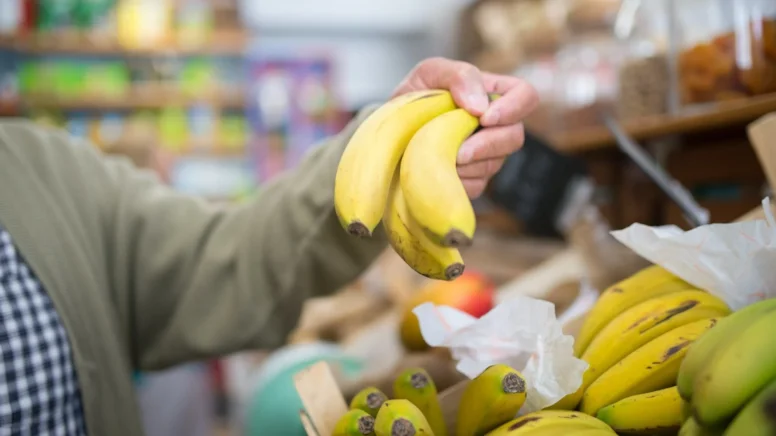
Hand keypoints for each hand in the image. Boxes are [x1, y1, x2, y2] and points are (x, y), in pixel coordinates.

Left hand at [393, 57, 538, 197]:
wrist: (388, 135)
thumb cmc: (413, 99)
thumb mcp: (429, 73)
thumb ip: (458, 76)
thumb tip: (480, 106)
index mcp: (492, 95)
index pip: (525, 96)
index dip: (513, 108)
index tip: (485, 118)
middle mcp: (496, 127)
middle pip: (514, 137)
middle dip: (487, 145)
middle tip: (459, 150)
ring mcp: (486, 157)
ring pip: (494, 165)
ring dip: (466, 164)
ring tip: (438, 156)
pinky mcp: (472, 181)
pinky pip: (475, 186)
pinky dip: (455, 180)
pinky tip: (437, 172)